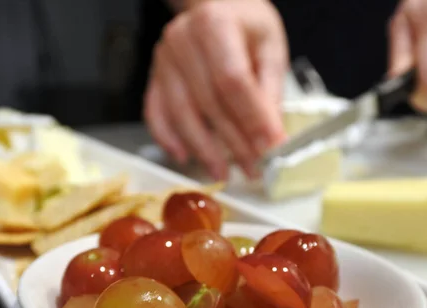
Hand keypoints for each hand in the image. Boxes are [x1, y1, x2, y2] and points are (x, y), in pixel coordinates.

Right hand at [144, 0, 287, 179]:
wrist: (216, 8)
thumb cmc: (244, 26)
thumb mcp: (269, 49)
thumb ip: (269, 93)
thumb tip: (271, 138)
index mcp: (216, 24)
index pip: (233, 80)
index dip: (251, 118)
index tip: (269, 147)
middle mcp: (182, 39)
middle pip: (209, 102)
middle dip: (233, 142)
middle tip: (253, 168)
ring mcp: (164, 59)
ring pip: (182, 114)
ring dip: (204, 149)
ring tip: (223, 172)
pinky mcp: (155, 77)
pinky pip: (156, 113)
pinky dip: (169, 138)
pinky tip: (185, 156)